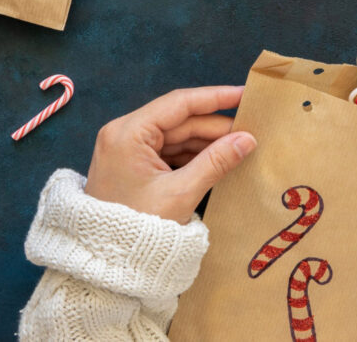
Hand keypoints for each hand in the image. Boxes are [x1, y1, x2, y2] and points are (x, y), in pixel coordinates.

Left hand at [84, 86, 256, 223]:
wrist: (106, 263)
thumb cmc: (137, 230)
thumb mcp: (181, 193)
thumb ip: (216, 162)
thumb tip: (248, 139)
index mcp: (128, 133)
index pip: (179, 104)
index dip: (215, 97)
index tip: (244, 94)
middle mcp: (124, 133)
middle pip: (179, 120)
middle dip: (215, 126)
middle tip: (251, 128)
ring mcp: (127, 149)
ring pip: (176, 136)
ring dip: (207, 141)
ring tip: (240, 145)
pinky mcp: (133, 164)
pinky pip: (169, 151)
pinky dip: (194, 155)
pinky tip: (219, 158)